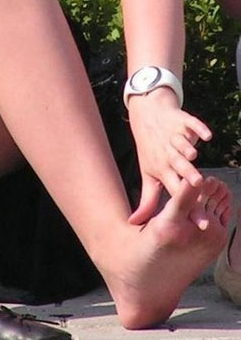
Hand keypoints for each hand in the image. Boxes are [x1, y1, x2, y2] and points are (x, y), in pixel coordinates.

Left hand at [126, 87, 211, 224]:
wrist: (147, 115)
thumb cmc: (151, 151)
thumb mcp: (149, 175)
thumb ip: (148, 201)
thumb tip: (134, 223)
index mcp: (163, 169)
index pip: (177, 190)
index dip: (188, 206)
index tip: (201, 223)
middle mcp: (169, 153)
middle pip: (179, 165)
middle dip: (187, 173)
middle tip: (196, 182)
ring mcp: (175, 136)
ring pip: (182, 144)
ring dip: (186, 148)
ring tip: (192, 155)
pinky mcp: (182, 121)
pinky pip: (191, 124)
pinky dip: (198, 129)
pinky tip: (206, 135)